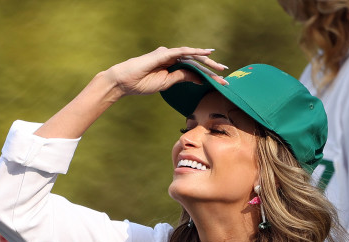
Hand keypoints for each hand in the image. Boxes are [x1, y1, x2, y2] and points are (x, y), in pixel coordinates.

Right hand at [104, 46, 228, 97]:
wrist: (124, 82)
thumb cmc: (141, 83)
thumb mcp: (166, 84)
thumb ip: (182, 78)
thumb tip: (198, 78)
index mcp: (172, 67)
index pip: (193, 70)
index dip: (206, 75)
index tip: (219, 82)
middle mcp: (171, 58)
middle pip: (194, 62)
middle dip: (210, 68)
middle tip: (225, 74)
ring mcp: (167, 54)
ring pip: (191, 56)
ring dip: (206, 61)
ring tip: (219, 67)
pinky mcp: (163, 54)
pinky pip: (182, 51)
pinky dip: (194, 52)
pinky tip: (205, 53)